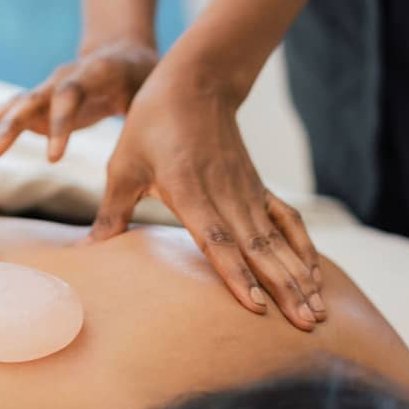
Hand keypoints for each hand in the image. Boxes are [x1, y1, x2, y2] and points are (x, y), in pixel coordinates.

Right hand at [0, 40, 157, 161]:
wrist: (121, 52)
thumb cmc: (141, 77)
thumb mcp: (152, 90)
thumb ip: (147, 113)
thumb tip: (158, 153)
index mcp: (94, 73)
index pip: (70, 96)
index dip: (60, 125)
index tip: (54, 160)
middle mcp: (63, 76)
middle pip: (32, 98)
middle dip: (10, 126)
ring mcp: (47, 87)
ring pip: (15, 105)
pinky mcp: (39, 101)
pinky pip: (12, 113)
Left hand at [88, 64, 324, 330]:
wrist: (194, 83)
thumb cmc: (151, 125)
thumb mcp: (123, 166)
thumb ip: (112, 211)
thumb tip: (90, 249)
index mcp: (188, 189)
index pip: (217, 239)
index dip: (237, 274)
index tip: (257, 306)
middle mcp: (224, 193)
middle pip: (258, 248)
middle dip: (283, 288)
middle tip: (307, 325)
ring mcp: (246, 190)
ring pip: (276, 240)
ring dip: (298, 276)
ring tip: (317, 312)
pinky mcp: (257, 187)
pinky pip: (285, 220)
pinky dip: (301, 247)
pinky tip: (315, 274)